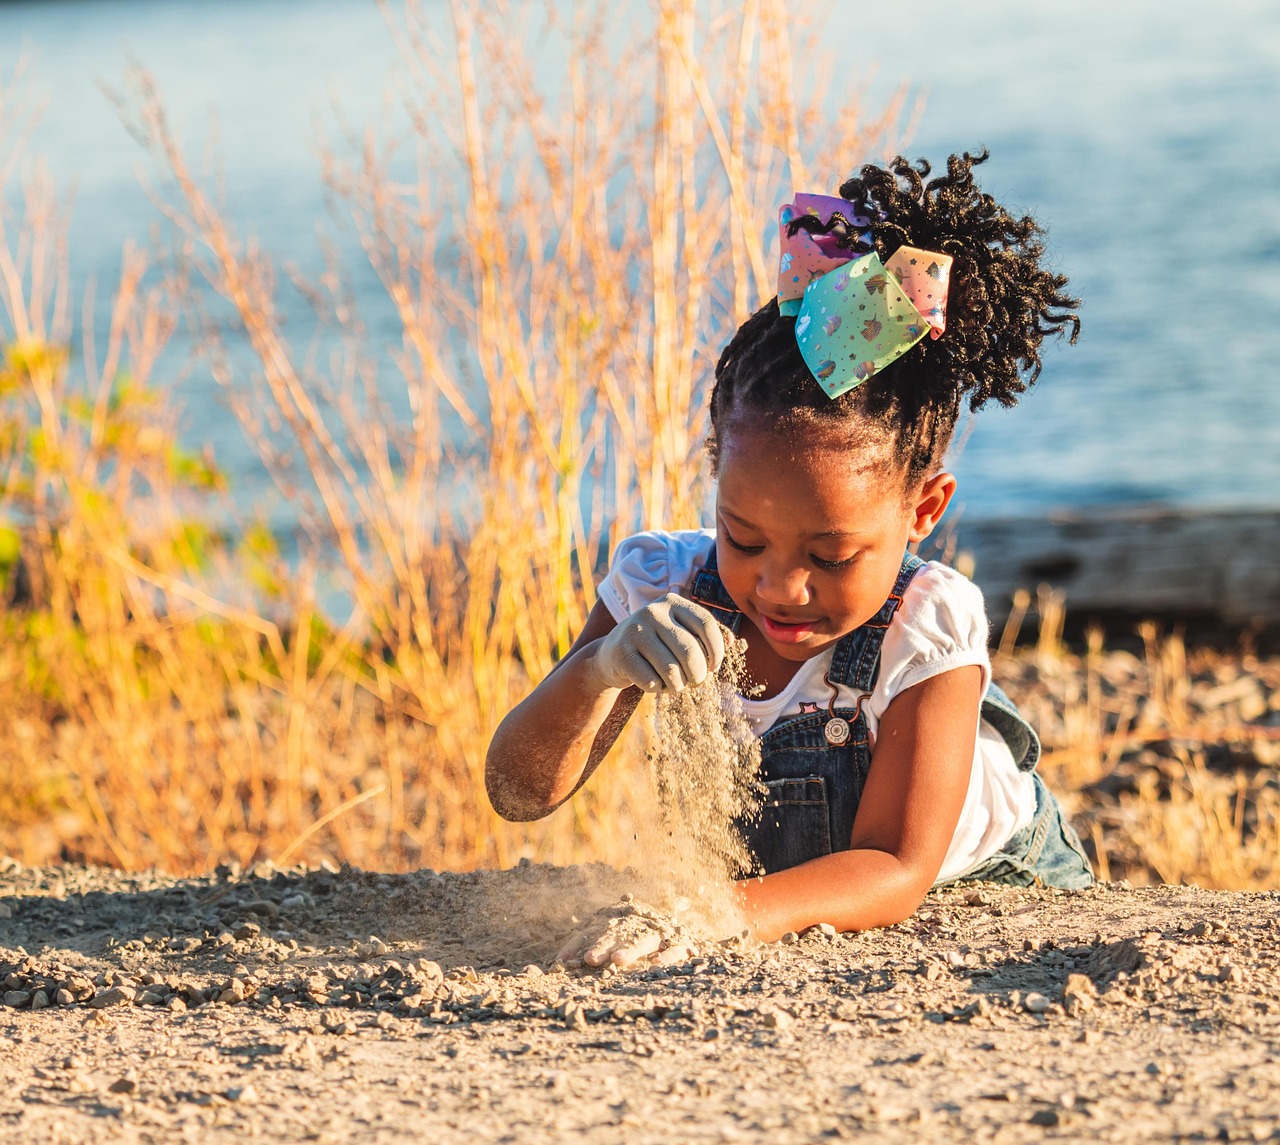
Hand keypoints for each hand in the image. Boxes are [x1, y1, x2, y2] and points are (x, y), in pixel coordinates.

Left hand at [556, 898, 695, 969]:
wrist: (679, 925)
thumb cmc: (636, 933)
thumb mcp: (610, 935)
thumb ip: (583, 945)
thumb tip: (558, 961)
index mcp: (619, 924)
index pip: (598, 933)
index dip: (586, 944)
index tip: (578, 959)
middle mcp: (638, 927)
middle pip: (620, 935)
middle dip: (605, 946)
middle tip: (592, 958)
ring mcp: (660, 934)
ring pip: (644, 940)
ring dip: (631, 949)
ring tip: (618, 960)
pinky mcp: (681, 943)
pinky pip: (674, 950)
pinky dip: (666, 957)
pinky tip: (656, 965)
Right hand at [588, 592, 728, 693]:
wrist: (611, 656)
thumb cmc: (655, 647)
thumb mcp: (678, 634)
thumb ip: (705, 636)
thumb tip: (732, 642)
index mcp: (672, 601)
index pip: (706, 624)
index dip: (716, 650)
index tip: (714, 667)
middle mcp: (653, 611)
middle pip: (690, 651)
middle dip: (698, 675)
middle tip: (695, 683)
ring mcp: (634, 630)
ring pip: (671, 670)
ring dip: (678, 686)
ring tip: (675, 685)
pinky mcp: (621, 652)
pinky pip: (651, 682)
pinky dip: (658, 690)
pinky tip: (654, 684)